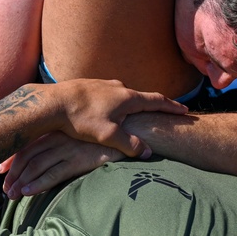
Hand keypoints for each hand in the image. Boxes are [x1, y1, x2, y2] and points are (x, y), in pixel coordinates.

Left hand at [0, 132, 125, 197]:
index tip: (2, 170)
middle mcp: (60, 138)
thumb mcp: (86, 135)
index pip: (30, 144)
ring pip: (37, 165)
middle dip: (13, 173)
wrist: (131, 125)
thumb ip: (72, 144)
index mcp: (59, 131)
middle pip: (29, 156)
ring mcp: (68, 148)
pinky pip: (53, 174)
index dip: (15, 158)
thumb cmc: (109, 130)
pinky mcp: (79, 159)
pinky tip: (27, 193)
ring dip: (21, 181)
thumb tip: (58, 157)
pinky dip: (37, 184)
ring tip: (11, 196)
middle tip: (4, 189)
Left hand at [52, 79, 187, 156]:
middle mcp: (118, 87)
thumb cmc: (80, 120)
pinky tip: (109, 111)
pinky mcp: (89, 86)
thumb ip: (129, 144)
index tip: (185, 110)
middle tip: (163, 113)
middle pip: (141, 98)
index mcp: (127, 98)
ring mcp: (103, 84)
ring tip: (135, 115)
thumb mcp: (108, 136)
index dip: (172, 107)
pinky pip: (109, 95)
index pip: (157, 101)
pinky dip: (115, 103)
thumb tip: (147, 151)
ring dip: (132, 105)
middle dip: (152, 106)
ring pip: (123, 96)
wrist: (51, 103)